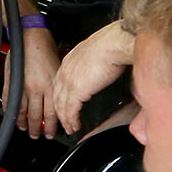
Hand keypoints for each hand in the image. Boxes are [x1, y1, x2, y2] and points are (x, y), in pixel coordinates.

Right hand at [11, 25, 61, 138]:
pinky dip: (9, 109)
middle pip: (35, 116)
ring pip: (21, 111)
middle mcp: (36, 88)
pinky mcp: (10, 81)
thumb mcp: (58, 68)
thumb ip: (56, 85)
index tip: (51, 133)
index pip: (52, 113)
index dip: (51, 126)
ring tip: (23, 129)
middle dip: (36, 129)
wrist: (30, 35)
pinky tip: (11, 115)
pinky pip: (8, 100)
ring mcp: (22, 86)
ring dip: (22, 123)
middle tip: (36, 135)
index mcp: (50, 85)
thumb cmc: (44, 47)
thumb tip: (57, 99)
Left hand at [47, 20, 135, 135]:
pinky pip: (70, 111)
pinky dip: (71, 121)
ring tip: (69, 128)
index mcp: (69, 61)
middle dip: (59, 111)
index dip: (61, 96)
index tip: (63, 104)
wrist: (114, 43)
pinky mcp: (76, 91)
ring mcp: (69, 82)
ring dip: (65, 120)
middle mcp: (65, 71)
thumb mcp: (95, 53)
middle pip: (57, 96)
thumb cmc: (111, 44)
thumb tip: (99, 70)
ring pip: (61, 106)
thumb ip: (92, 63)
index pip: (59, 83)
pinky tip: (74, 126)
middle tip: (63, 121)